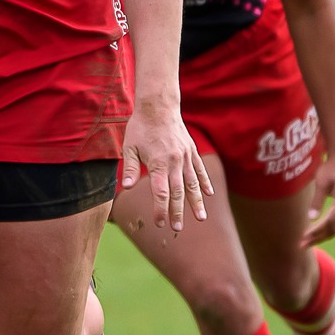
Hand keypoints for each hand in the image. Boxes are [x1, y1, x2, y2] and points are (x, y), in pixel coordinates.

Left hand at [120, 98, 211, 230]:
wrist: (158, 106)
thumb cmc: (140, 127)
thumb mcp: (129, 147)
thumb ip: (129, 168)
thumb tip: (125, 187)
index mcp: (157, 163)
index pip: (160, 192)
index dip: (160, 209)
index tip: (159, 223)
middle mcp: (174, 162)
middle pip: (177, 192)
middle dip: (177, 212)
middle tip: (178, 228)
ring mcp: (185, 157)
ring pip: (193, 184)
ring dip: (196, 202)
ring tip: (201, 218)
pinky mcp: (191, 151)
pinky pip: (199, 170)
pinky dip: (204, 183)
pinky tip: (209, 195)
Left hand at [301, 152, 334, 247]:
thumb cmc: (330, 169)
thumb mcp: (321, 182)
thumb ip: (317, 200)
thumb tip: (312, 218)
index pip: (331, 220)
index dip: (317, 230)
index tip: (304, 236)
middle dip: (318, 237)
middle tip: (302, 244)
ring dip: (322, 236)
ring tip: (306, 242)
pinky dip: (326, 231)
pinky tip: (314, 235)